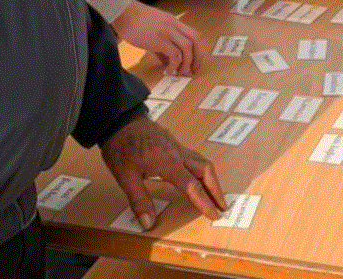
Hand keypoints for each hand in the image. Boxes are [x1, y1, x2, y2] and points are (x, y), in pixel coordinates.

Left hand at [100, 115, 225, 228]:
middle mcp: (177, 153)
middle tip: (222, 206)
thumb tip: (148, 223)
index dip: (205, 202)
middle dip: (216, 189)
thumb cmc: (121, 147)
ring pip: (202, 162)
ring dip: (211, 179)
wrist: (119, 119)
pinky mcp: (172, 143)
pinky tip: (197, 177)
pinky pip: (194, 157)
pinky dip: (202, 170)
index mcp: (169, 163)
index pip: (193, 186)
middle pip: (206, 170)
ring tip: (214, 194)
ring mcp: (176, 146)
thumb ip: (139, 200)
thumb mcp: (126, 177)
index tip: (214, 214)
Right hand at [113, 1, 202, 75]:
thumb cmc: (134, 20)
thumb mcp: (153, 29)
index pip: (192, 35)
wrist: (123, 13)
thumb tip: (167, 60)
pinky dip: (174, 65)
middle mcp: (174, 26)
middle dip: (197, 57)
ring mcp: (168, 32)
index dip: (196, 50)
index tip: (193, 62)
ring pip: (188, 48)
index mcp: (173, 22)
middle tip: (193, 69)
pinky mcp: (160, 40)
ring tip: (179, 72)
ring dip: (186, 63)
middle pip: (195, 40)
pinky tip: (168, 70)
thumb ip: (162, 44)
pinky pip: (174, 55)